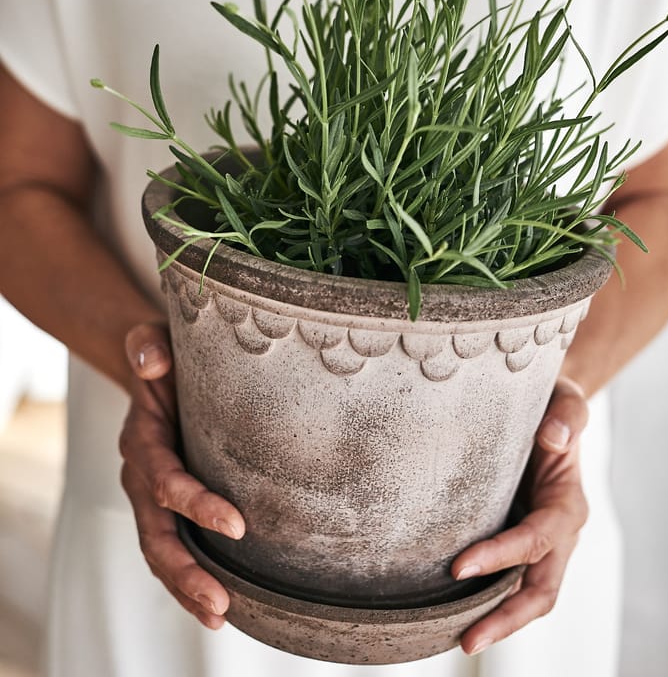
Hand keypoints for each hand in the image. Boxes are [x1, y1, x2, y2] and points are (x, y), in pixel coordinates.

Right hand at [119, 323, 245, 628]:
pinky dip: (190, 576)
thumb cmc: (163, 356)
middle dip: (185, 570)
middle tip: (220, 602)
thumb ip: (148, 346)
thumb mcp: (153, 339)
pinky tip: (220, 603)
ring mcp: (153, 494)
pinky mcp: (170, 504)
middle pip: (156, 533)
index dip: (195, 505)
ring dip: (187, 586)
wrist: (157, 370)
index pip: (165, 481)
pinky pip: (174, 545)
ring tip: (219, 615)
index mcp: (143, 440)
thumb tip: (151, 362)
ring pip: (161, 550)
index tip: (237, 525)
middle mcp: (143, 474)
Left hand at [451, 376, 589, 654]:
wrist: (549, 416)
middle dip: (506, 617)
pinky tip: (454, 611)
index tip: (459, 567)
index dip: (502, 556)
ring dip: (496, 620)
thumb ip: (567, 414)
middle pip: (540, 590)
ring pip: (526, 595)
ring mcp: (540, 543)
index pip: (536, 540)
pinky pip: (508, 580)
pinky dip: (488, 600)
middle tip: (466, 640)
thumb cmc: (554, 408)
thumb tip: (554, 437)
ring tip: (458, 639)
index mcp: (567, 504)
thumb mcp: (566, 400)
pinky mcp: (518, 541)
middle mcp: (557, 532)